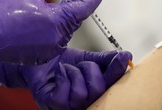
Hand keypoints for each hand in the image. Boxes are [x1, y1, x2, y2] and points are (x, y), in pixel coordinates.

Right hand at [0, 0, 102, 85]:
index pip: (83, 9)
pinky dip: (52, 34)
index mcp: (57, 19)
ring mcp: (50, 50)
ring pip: (64, 32)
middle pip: (73, 21)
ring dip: (62, 22)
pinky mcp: (42, 58)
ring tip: (53, 10)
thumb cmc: (5, 10)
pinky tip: (41, 26)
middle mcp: (57, 37)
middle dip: (73, 9)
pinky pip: (54, 44)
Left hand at [0, 48, 132, 109]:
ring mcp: (67, 106)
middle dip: (91, 69)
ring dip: (74, 72)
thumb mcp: (86, 57)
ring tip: (66, 68)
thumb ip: (105, 58)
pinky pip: (64, 97)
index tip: (125, 57)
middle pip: (99, 90)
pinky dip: (62, 77)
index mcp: (94, 89)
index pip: (112, 83)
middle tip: (81, 64)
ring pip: (81, 94)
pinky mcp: (52, 104)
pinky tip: (58, 72)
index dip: (118, 70)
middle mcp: (83, 102)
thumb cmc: (59, 60)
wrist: (36, 57)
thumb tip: (125, 55)